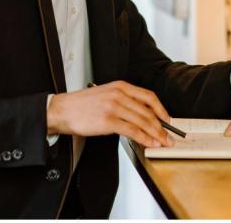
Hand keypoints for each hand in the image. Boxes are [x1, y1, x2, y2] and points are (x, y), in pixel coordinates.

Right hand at [47, 81, 173, 147]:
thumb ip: (123, 100)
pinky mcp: (108, 121)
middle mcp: (119, 94)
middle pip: (147, 111)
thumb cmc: (81, 105)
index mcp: (120, 86)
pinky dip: (143, 138)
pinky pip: (132, 131)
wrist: (62, 110)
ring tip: (161, 143)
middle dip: (161, 126)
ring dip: (155, 134)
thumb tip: (141, 115)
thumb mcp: (105, 93)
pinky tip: (148, 143)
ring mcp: (114, 107)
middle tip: (168, 136)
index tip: (167, 119)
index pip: (148, 96)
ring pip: (142, 121)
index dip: (161, 109)